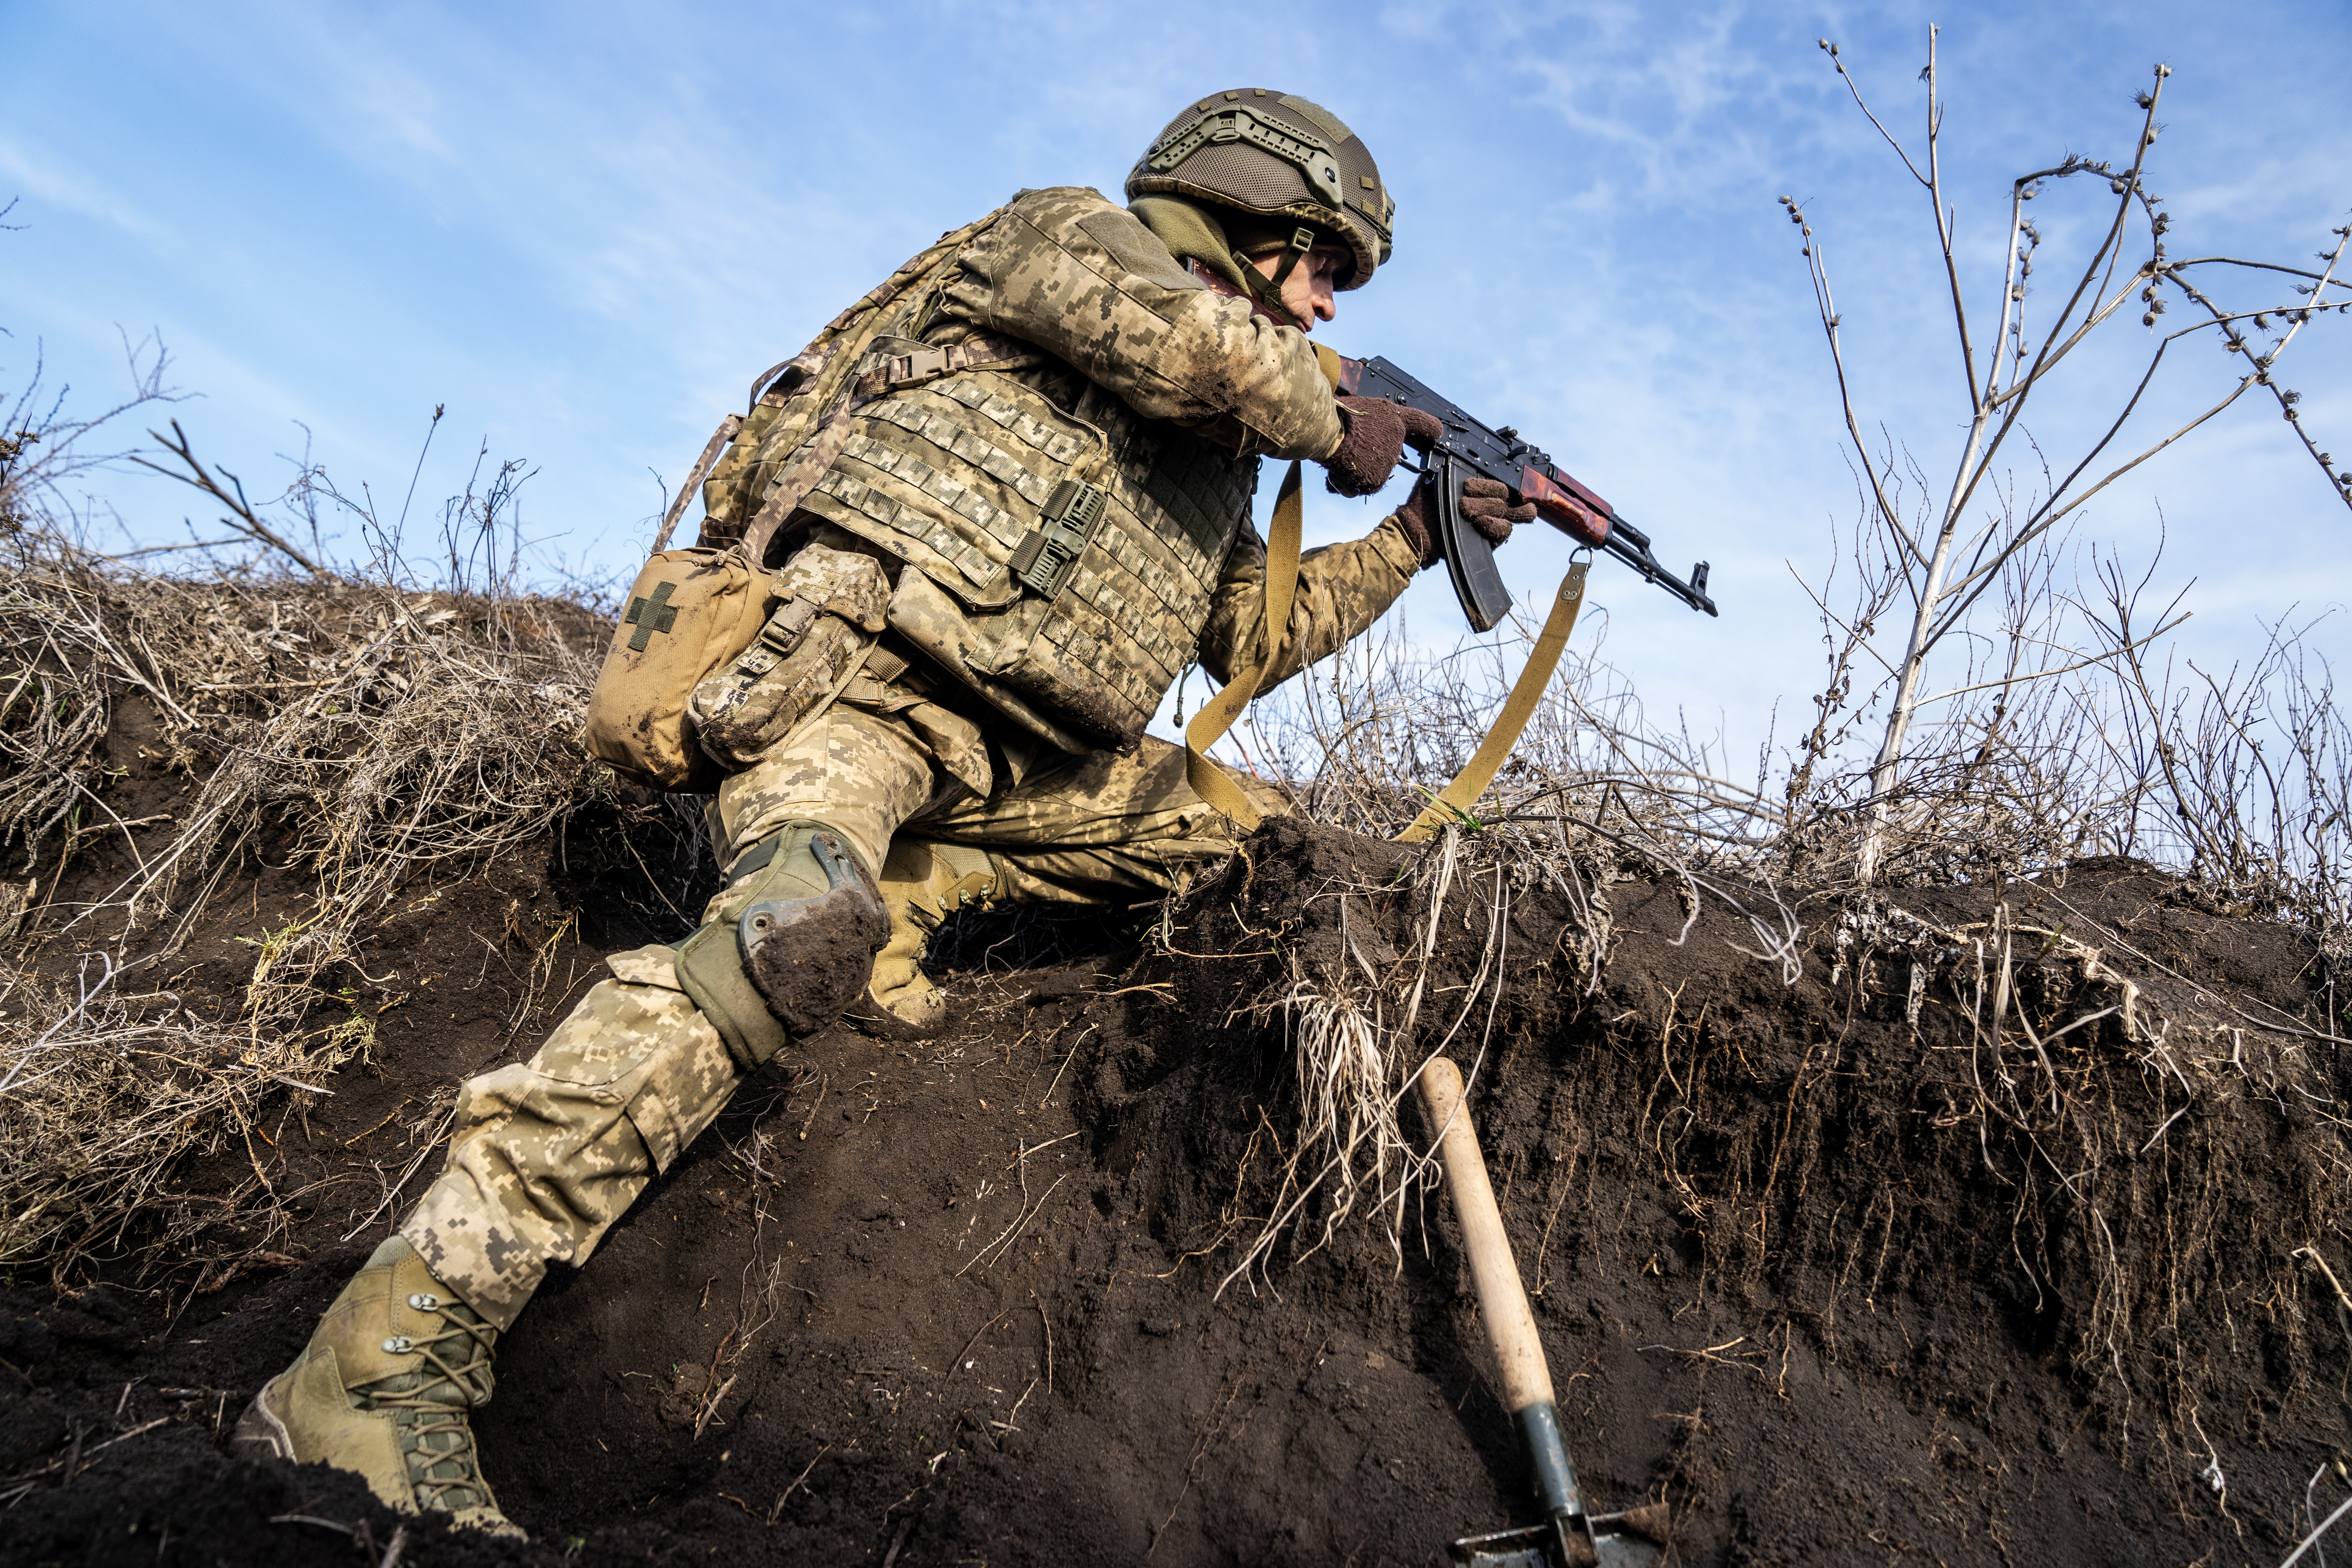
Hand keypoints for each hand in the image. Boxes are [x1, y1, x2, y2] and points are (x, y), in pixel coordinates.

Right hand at [1322, 396, 1444, 497]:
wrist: (1330, 434)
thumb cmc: (1338, 416)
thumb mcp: (1358, 405)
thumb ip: (1371, 420)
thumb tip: (1371, 432)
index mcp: (1394, 417)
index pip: (1421, 422)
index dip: (1430, 428)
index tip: (1437, 432)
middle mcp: (1396, 439)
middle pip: (1386, 452)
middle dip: (1368, 452)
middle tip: (1350, 444)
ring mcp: (1388, 462)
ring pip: (1371, 470)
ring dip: (1355, 468)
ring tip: (1342, 454)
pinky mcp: (1377, 480)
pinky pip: (1361, 485)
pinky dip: (1347, 482)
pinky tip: (1340, 468)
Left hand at [1393, 475, 1535, 566]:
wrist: (1420, 529)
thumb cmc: (1426, 502)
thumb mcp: (1436, 476)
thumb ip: (1450, 463)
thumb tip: (1455, 446)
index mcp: (1479, 484)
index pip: (1502, 476)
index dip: (1496, 479)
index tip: (1471, 485)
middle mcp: (1489, 500)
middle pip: (1504, 491)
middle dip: (1485, 490)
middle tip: (1465, 494)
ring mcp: (1494, 518)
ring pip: (1503, 508)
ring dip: (1484, 506)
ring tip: (1464, 508)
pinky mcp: (1494, 537)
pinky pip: (1505, 529)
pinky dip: (1493, 524)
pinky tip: (1479, 521)